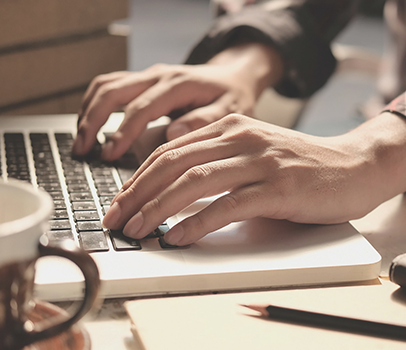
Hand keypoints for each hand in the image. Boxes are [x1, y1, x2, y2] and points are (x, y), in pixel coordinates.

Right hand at [73, 43, 282, 160]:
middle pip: (114, 92)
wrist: (232, 77)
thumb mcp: (231, 109)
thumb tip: (173, 133)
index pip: (142, 107)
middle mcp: (159, 76)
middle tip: (83, 150)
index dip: (123, 131)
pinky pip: (110, 88)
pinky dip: (94, 106)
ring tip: (81, 144)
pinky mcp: (142, 82)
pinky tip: (89, 129)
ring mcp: (148, 77)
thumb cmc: (233, 96)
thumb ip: (204, 120)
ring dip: (88, 113)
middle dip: (94, 121)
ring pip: (106, 86)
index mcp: (179, 84)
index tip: (110, 154)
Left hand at [101, 113, 405, 244]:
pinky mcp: (278, 188)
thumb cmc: (305, 167)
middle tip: (117, 219)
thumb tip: (175, 192)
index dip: (138, 177)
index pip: (171, 150)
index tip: (120, 201)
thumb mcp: (257, 154)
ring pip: (194, 182)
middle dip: (137, 193)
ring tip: (138, 229)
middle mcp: (243, 138)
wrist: (356, 167)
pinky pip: (226, 206)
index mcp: (233, 128)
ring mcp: (261, 162)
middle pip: (174, 163)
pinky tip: (177, 236)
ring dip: (158, 208)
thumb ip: (221, 164)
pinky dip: (196, 223)